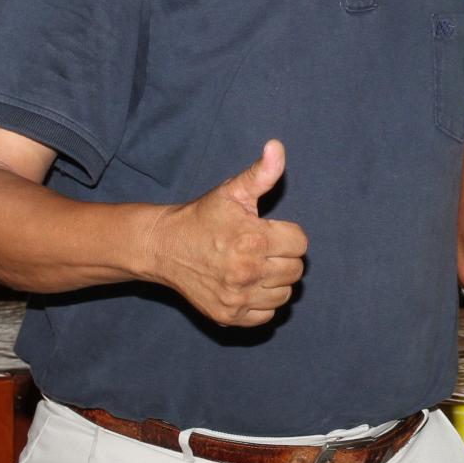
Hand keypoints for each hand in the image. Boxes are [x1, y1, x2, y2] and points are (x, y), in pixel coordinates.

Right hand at [147, 140, 308, 325]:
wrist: (163, 248)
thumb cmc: (203, 217)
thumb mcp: (232, 191)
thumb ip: (262, 172)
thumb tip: (277, 146)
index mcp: (253, 239)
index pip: (300, 243)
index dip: (288, 235)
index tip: (268, 231)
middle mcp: (247, 272)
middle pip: (295, 270)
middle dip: (282, 257)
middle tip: (261, 248)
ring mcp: (237, 297)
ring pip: (285, 294)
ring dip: (275, 281)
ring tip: (255, 266)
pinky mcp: (229, 316)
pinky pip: (267, 314)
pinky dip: (262, 302)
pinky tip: (247, 286)